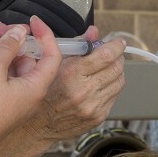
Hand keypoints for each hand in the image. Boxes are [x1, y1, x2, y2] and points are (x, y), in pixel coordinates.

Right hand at [0, 16, 61, 154]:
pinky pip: (3, 82)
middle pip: (30, 61)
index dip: (45, 34)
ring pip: (13, 70)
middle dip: (13, 43)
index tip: (33, 21)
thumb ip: (8, 45)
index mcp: (37, 86)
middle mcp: (31, 96)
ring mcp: (17, 103)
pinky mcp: (3, 108)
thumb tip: (20, 31)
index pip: (52, 54)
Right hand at [25, 25, 126, 141]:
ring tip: (107, 68)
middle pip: (117, 68)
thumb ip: (78, 45)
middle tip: (112, 53)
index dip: (117, 46)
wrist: (37, 124)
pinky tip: (100, 84)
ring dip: (116, 72)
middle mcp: (84, 92)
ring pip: (119, 82)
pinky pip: (114, 96)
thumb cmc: (43, 91)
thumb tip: (94, 32)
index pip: (106, 56)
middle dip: (118, 57)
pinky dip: (111, 86)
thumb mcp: (54, 62)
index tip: (119, 42)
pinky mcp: (98, 117)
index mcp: (72, 74)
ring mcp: (93, 106)